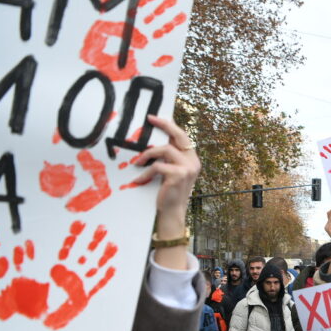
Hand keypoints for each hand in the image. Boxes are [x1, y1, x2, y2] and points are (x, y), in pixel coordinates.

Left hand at [131, 115, 199, 269]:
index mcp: (192, 159)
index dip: (169, 125)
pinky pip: (158, 166)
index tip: (155, 117)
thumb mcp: (170, 172)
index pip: (182, 137)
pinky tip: (140, 180)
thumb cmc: (168, 192)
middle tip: (150, 119)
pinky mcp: (178, 175)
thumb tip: (153, 141)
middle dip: (165, 125)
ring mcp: (187, 168)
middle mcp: (193, 161)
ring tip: (137, 163)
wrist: (172, 213)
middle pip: (180, 136)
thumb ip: (167, 158)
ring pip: (165, 150)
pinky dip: (146, 172)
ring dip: (148, 155)